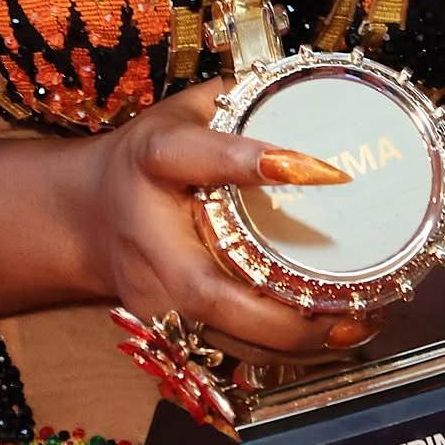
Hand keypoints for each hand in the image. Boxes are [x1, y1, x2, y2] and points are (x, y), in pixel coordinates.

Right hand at [83, 78, 378, 356]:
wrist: (84, 219)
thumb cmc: (142, 164)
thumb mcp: (180, 115)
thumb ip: (236, 100)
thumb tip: (308, 90)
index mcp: (152, 164)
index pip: (190, 157)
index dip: (250, 162)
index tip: (321, 168)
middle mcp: (150, 241)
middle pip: (212, 294)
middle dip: (289, 312)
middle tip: (359, 302)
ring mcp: (156, 298)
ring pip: (226, 338)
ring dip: (297, 342)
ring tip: (360, 325)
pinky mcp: (170, 332)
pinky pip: (231, 352)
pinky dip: (285, 354)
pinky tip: (332, 339)